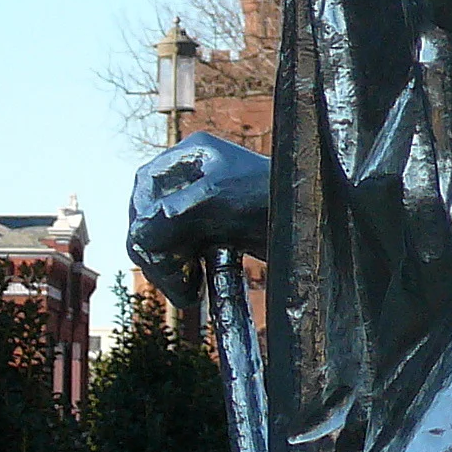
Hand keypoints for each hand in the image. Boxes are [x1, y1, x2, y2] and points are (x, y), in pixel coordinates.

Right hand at [129, 133, 270, 306]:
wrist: (314, 221)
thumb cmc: (274, 195)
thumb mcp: (219, 199)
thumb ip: (174, 214)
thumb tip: (137, 236)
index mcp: (192, 156)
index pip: (146, 188)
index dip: (142, 221)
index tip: (148, 251)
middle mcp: (192, 178)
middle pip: (150, 218)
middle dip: (155, 254)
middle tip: (173, 283)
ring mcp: (202, 207)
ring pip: (163, 242)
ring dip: (167, 271)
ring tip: (187, 294)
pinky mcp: (213, 233)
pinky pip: (182, 256)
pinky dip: (181, 275)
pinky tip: (192, 292)